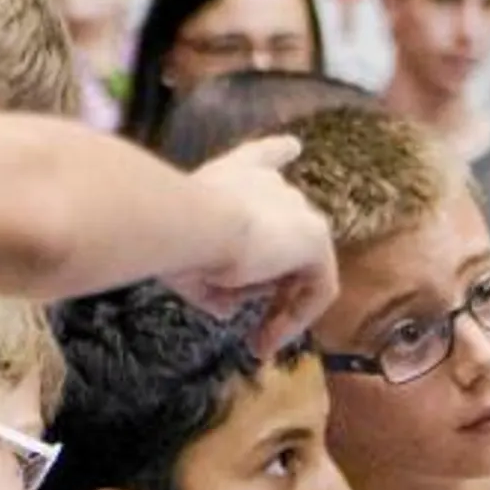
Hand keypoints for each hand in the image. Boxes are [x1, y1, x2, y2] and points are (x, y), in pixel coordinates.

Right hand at [178, 135, 337, 355]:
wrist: (187, 223)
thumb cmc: (172, 239)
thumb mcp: (187, 263)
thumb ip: (211, 280)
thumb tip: (228, 306)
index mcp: (235, 177)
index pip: (262, 159)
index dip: (277, 152)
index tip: (293, 147)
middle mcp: (272, 186)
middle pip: (284, 236)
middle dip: (272, 287)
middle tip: (257, 332)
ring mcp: (298, 210)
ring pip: (299, 270)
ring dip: (281, 311)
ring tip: (258, 343)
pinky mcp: (314, 238)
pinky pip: (317, 288)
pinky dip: (296, 318)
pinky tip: (270, 338)